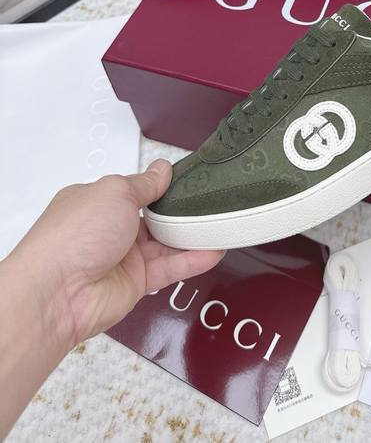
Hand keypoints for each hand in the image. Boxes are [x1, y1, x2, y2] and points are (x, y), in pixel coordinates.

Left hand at [11, 159, 222, 353]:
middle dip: (180, 210)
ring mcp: (123, 257)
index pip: (136, 189)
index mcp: (98, 201)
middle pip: (154, 217)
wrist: (57, 293)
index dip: (161, 184)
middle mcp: (110, 229)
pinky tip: (213, 251)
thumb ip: (145, 184)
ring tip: (220, 224)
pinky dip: (192, 260)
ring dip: (191, 235)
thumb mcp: (115, 192)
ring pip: (166, 243)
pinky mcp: (136, 283)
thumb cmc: (73, 236)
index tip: (188, 179)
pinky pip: (170, 268)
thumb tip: (162, 169)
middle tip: (211, 200)